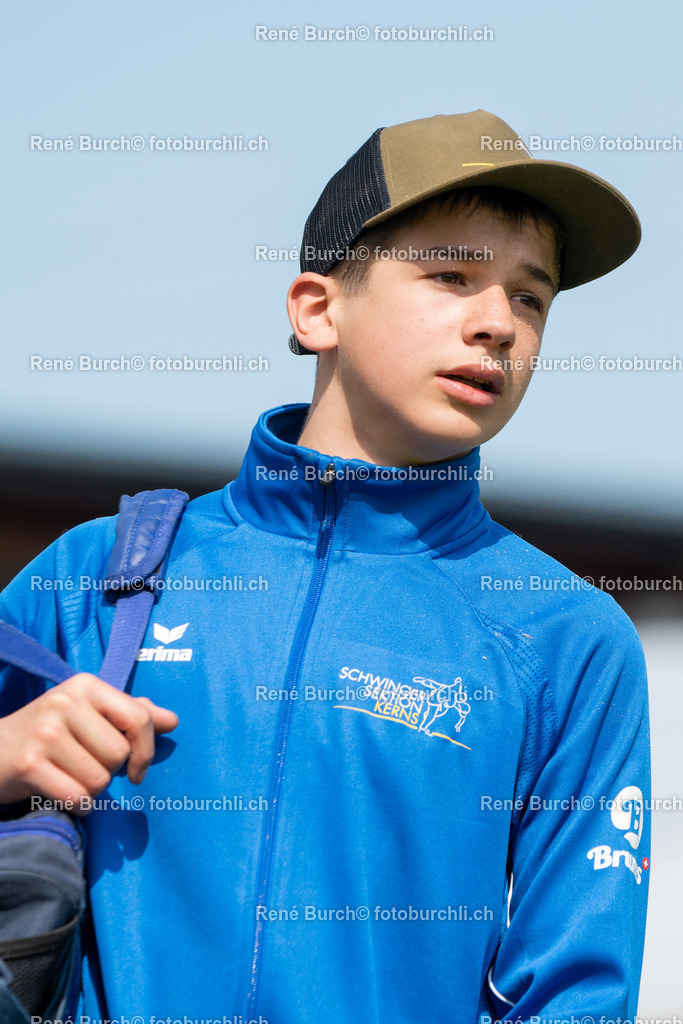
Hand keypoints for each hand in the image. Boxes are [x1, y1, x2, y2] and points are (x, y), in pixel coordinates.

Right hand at [0, 673, 177, 812]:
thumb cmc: (50, 732)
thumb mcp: (89, 713)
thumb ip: (130, 714)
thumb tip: (172, 720)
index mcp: (86, 686)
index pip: (139, 718)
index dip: (146, 750)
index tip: (137, 770)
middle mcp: (66, 702)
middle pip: (119, 754)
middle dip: (109, 772)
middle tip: (86, 767)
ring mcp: (45, 732)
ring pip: (100, 779)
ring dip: (91, 790)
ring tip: (70, 777)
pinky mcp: (29, 764)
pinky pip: (77, 797)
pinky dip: (77, 805)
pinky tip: (60, 792)